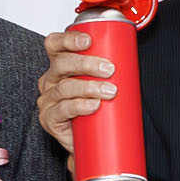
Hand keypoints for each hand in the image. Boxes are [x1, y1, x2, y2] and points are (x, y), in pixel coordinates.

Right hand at [37, 23, 122, 141]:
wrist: (89, 140)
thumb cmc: (95, 108)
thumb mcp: (100, 82)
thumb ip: (107, 68)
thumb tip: (131, 55)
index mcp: (60, 66)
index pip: (55, 45)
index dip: (69, 39)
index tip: (88, 40)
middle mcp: (50, 80)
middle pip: (61, 64)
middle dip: (87, 64)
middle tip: (109, 70)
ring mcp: (48, 100)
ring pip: (64, 88)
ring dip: (89, 87)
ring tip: (109, 91)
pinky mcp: (49, 119)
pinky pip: (63, 110)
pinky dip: (80, 106)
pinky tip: (93, 105)